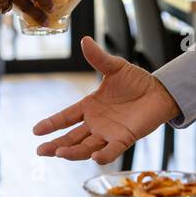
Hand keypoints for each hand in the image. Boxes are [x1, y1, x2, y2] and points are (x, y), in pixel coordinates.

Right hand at [33, 37, 177, 163]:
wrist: (159, 91)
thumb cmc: (136, 81)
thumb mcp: (115, 67)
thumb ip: (99, 58)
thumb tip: (85, 40)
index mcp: (90, 106)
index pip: (66, 117)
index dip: (51, 124)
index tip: (36, 131)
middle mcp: (96, 123)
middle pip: (71, 137)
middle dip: (55, 144)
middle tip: (40, 151)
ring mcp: (109, 133)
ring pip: (87, 146)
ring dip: (73, 151)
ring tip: (59, 153)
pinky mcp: (124, 138)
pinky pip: (112, 150)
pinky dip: (104, 154)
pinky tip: (95, 157)